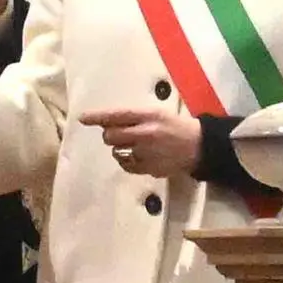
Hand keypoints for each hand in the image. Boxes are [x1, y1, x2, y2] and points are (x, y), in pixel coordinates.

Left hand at [80, 103, 203, 178]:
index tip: (83, 118)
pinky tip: (139, 156)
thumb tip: (107, 121)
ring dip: (120, 148)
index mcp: (149, 116)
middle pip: (111, 136)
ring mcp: (146, 153)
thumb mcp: (157, 114)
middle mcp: (146, 134)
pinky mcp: (148, 168)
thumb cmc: (176, 126)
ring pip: (117, 152)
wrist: (198, 146)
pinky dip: (127, 161)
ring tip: (135, 145)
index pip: (117, 115)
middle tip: (120, 134)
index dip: (98, 117)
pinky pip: (126, 165)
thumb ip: (133, 117)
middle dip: (110, 134)